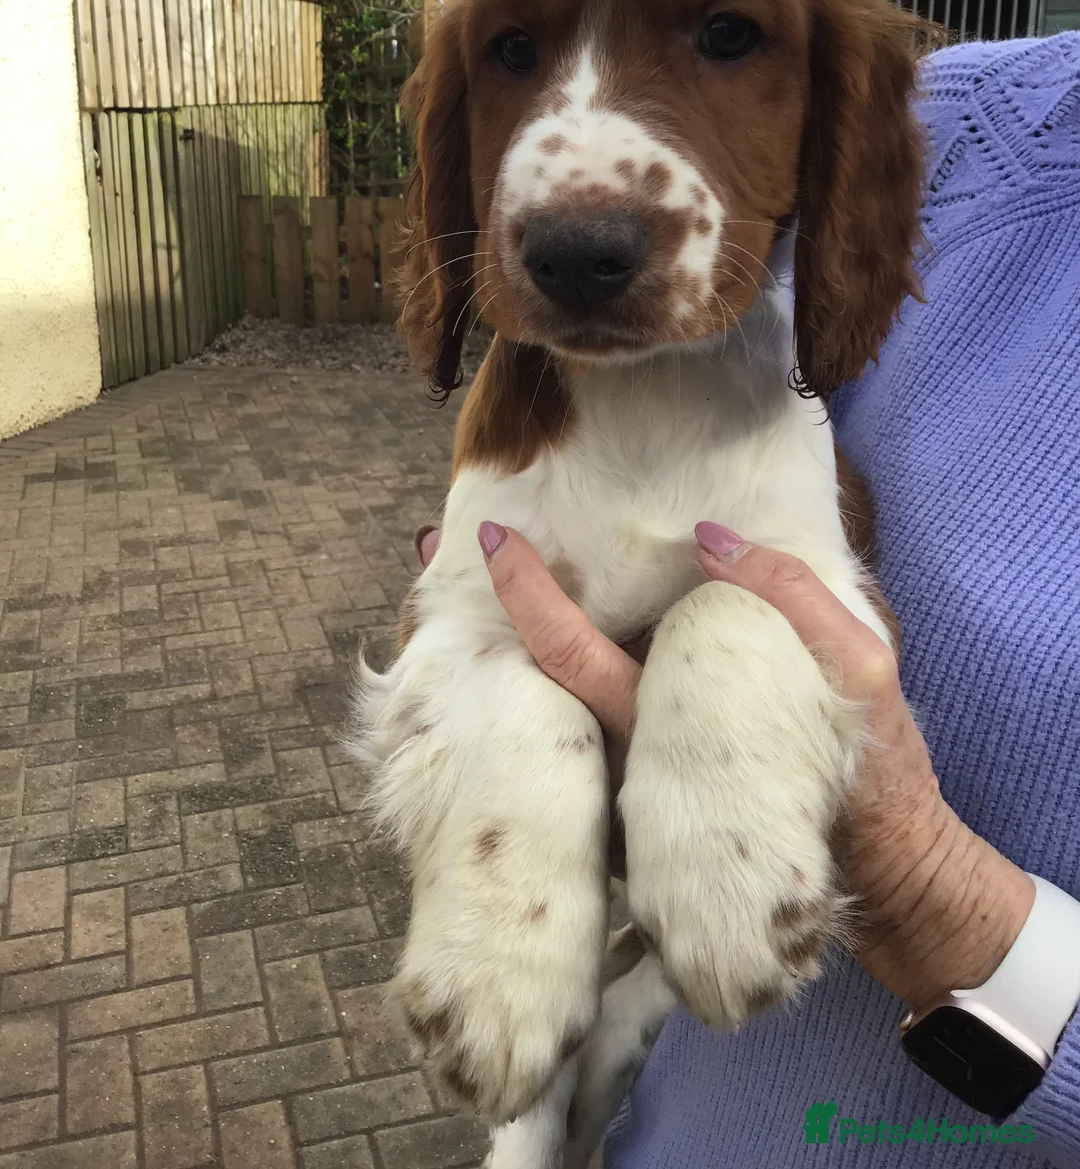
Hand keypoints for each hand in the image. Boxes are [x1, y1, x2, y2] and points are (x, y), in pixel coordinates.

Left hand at [415, 521, 1033, 1008]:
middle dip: (501, 605)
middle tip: (452, 540)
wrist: (883, 867)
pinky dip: (556, 669)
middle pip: (544, 675)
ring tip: (473, 566)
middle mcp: (626, 765)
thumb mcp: (861, 670)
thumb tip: (712, 541)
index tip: (496, 537)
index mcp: (660, 733)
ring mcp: (632, 785)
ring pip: (559, 702)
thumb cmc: (869, 768)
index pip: (571, 653)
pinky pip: (591, 720)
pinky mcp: (648, 793)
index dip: (528, 593)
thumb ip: (791, 597)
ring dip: (517, 636)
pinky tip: (547, 619)